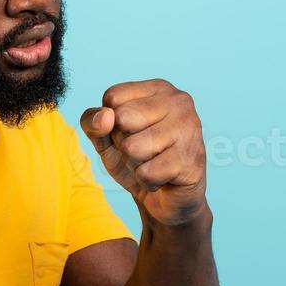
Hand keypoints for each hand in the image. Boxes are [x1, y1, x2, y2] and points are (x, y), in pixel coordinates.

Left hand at [81, 79, 207, 226]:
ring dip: (135, 164)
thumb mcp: (104, 138)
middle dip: (123, 143)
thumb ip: (92, 122)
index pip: (112, 98)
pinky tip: (163, 177)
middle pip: (123, 118)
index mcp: (158, 88)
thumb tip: (105, 117)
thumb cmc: (135, 159)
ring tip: (153, 163)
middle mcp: (179, 101)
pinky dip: (147, 181)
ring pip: (134, 147)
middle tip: (142, 151)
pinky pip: (147, 173)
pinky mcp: (193, 159)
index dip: (110, 122)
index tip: (130, 131)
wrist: (166, 198)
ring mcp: (190, 128)